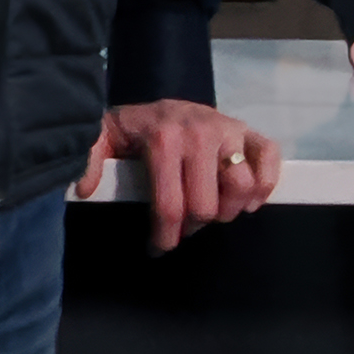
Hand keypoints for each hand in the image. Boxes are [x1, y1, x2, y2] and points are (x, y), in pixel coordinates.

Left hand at [82, 100, 286, 252]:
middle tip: (183, 226)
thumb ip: (88, 159)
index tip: (160, 248)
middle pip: (206, 205)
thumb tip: (84, 187)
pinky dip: (265, 184)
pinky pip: (269, 158)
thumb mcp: (102, 139)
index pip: (170, 205)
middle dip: (193, 225)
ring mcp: (229, 130)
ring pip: (241, 186)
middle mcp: (200, 132)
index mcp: (164, 139)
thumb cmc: (133, 130)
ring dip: (228, 210)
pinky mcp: (249, 131)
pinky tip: (247, 201)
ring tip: (212, 212)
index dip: (165, 236)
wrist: (161, 106)